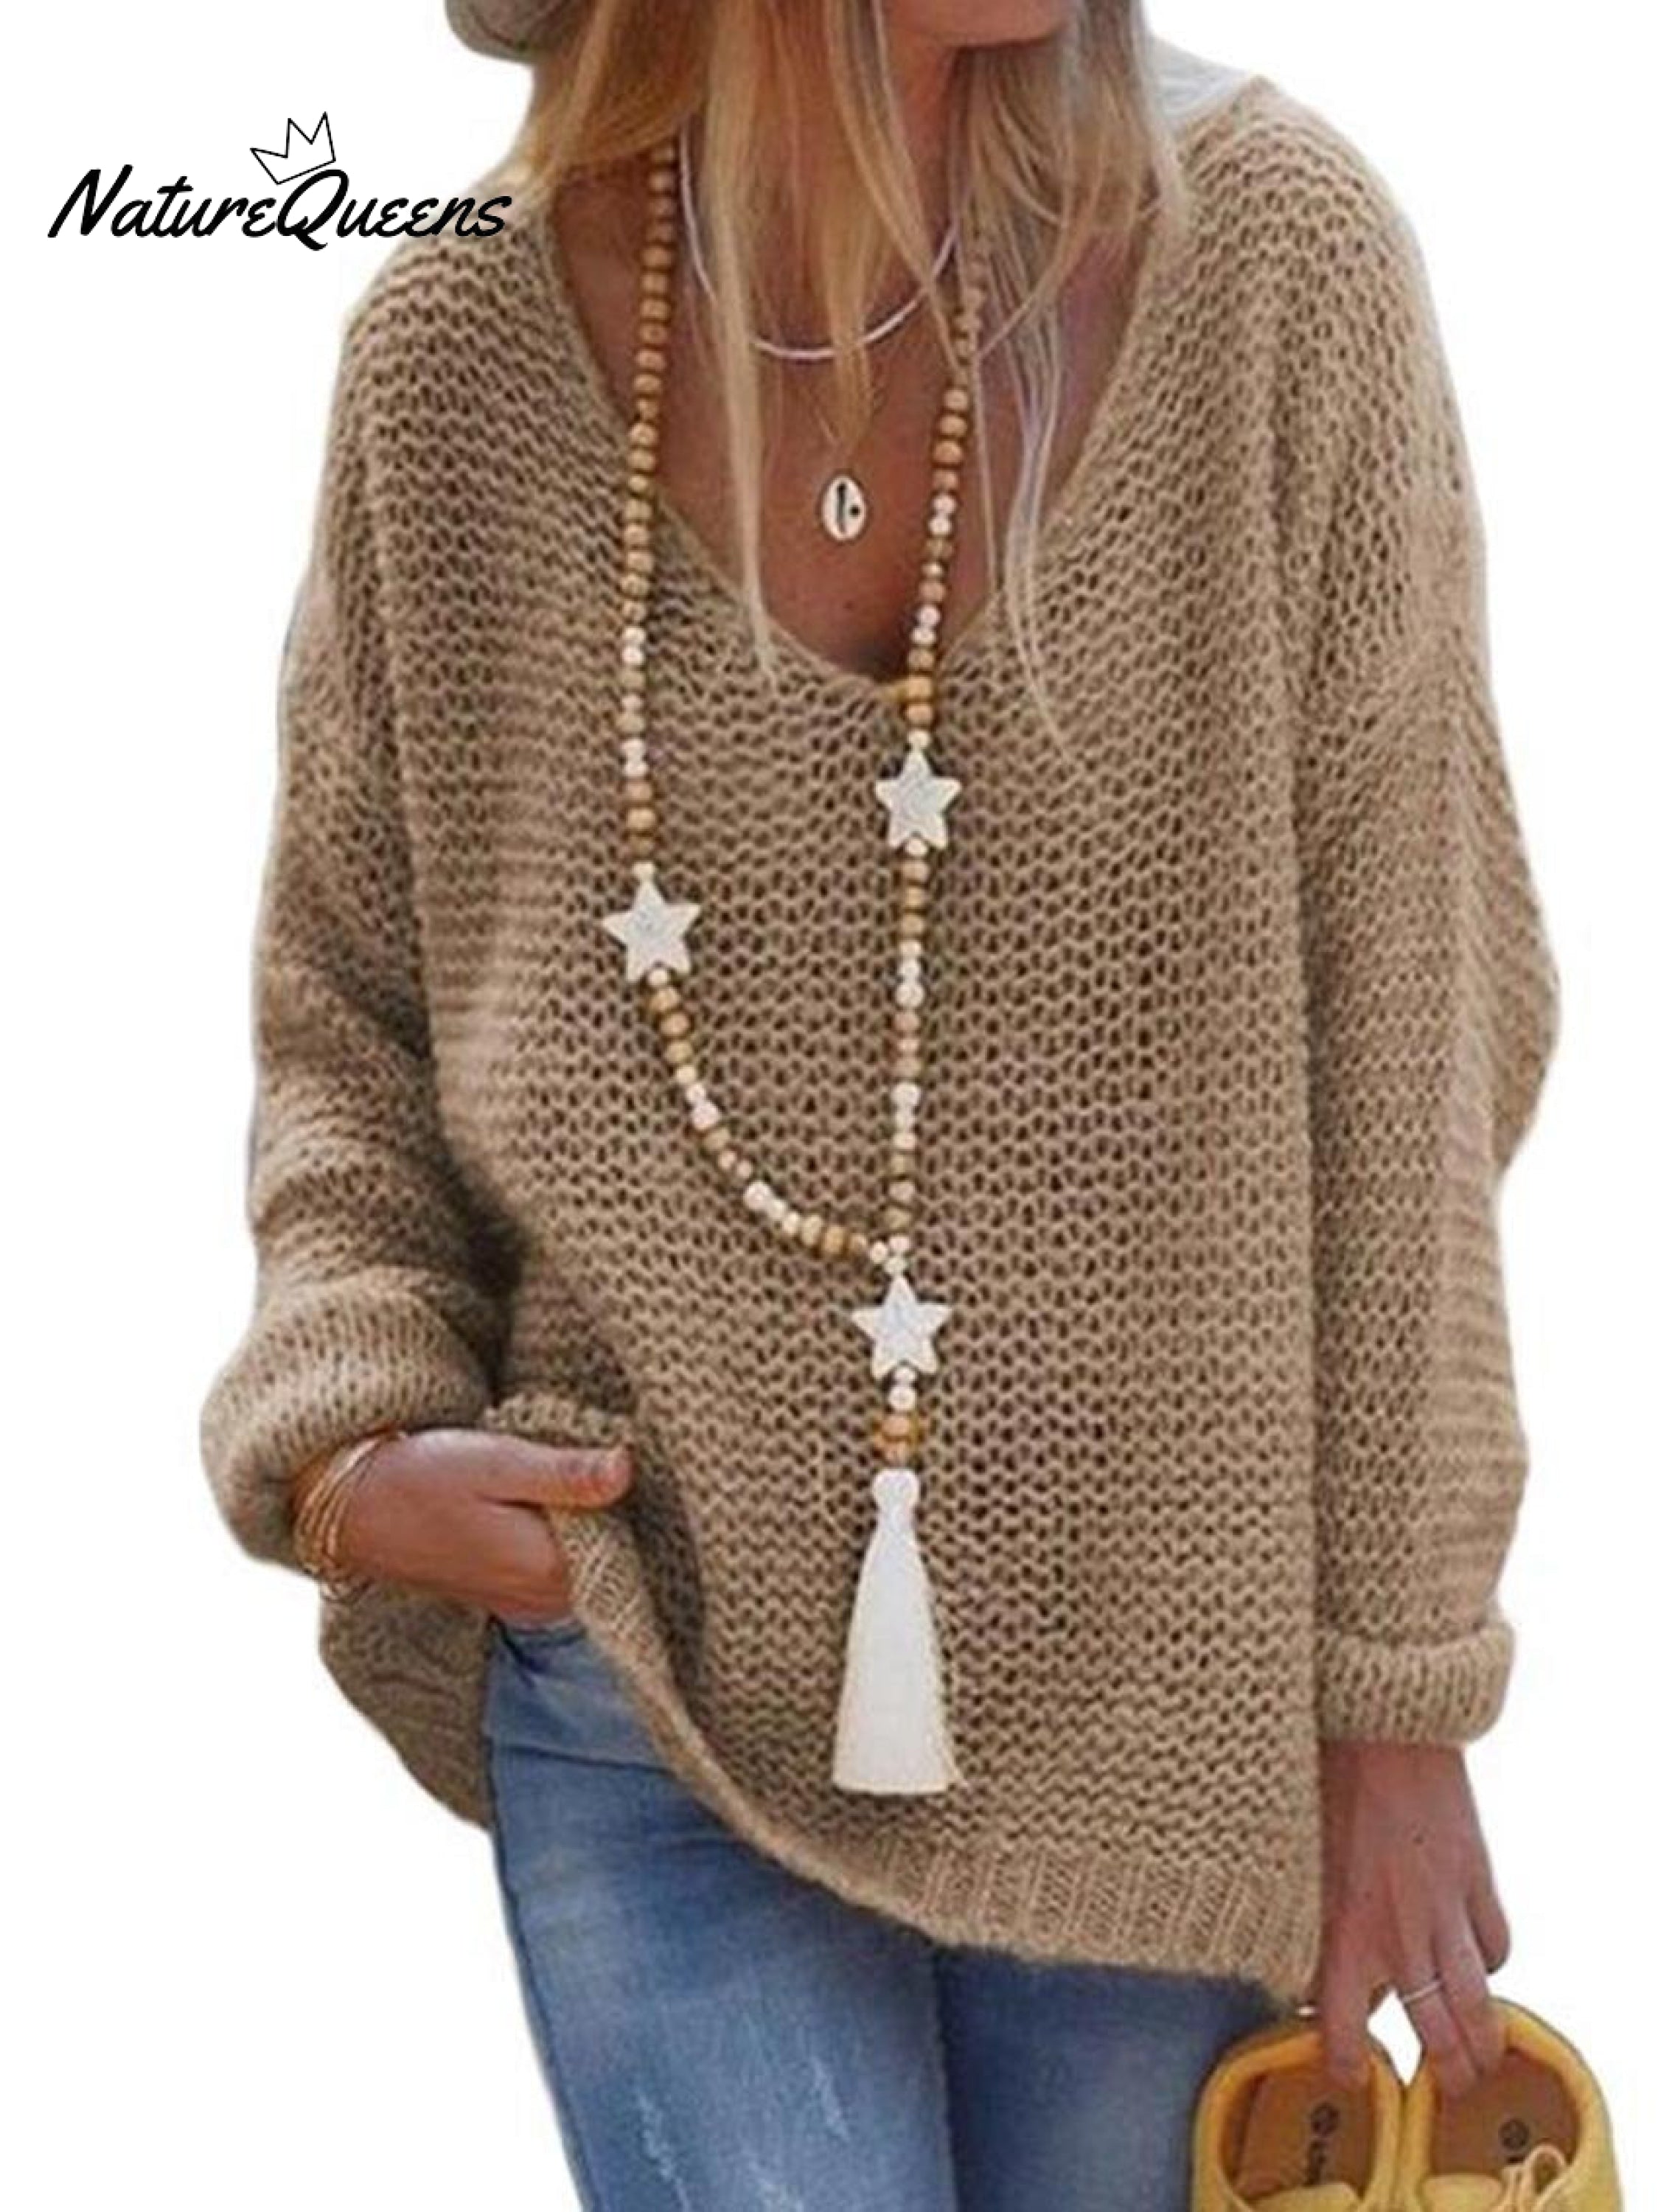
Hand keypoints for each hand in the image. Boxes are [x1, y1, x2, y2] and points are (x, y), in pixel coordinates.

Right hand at [297, 1426, 632, 1622]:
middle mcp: (545, 1599)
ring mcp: (529, 1602)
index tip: (635, 1452)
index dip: (640, 1496)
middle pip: (616, 1554)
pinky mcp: (514, 1593)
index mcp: (548, 1568)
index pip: (630, 1540)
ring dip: (595, 1522)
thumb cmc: (421, 1478)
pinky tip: (558, 1500)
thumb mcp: (496, 1461)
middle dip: (621, 1510)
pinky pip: (565, 1568)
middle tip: (611, 1453)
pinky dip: (571, 1535)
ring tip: (581, 1470)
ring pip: (592, 1561)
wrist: (354, 1508)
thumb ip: (564, 1473)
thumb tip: (626, 1468)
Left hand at [1313, 1738, 1511, 2099]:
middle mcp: (1400, 1932)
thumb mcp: (1292, 1855)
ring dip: (1482, 2041)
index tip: (1346, 2074)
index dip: (1344, 2065)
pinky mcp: (1476, 1876)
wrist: (1378, 1718)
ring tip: (1478, 2057)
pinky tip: (1477, 1960)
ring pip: (1480, 2006)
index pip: (1341, 2029)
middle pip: (1437, 2035)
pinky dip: (1490, 1962)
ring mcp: (1446, 1907)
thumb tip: (1296, 1968)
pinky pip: (1497, 1944)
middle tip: (1442, 2084)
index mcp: (1343, 1929)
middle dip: (1444, 2071)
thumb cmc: (1319, 1774)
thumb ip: (1299, 1918)